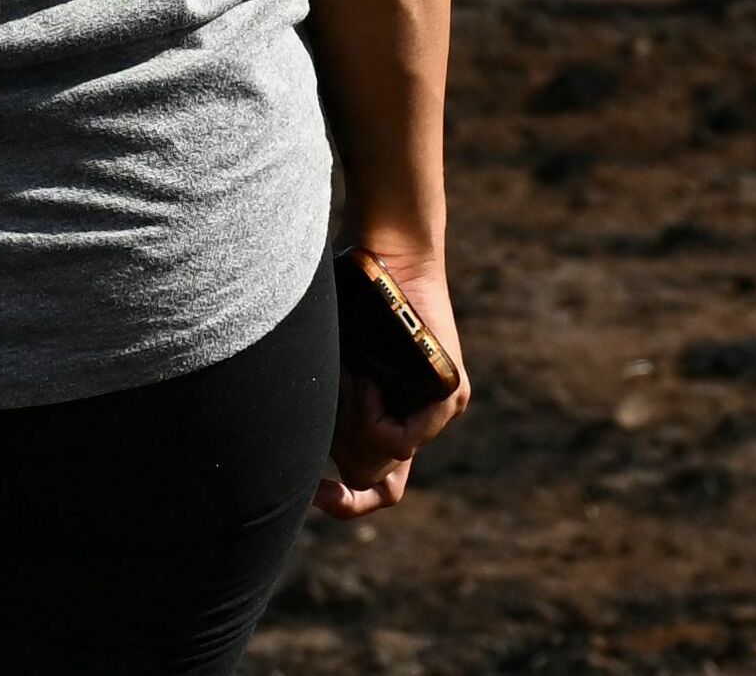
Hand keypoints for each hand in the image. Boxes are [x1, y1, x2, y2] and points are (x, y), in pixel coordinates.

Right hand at [319, 249, 468, 518]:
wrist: (385, 251)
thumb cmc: (345, 302)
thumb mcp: (328, 367)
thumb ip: (327, 412)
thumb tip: (305, 469)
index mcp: (390, 416)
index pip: (380, 490)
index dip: (346, 503)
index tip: (315, 492)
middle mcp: (421, 421)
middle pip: (371, 478)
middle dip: (340, 445)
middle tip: (336, 393)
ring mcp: (440, 411)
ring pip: (381, 461)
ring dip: (351, 422)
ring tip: (351, 373)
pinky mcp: (450, 394)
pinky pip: (399, 440)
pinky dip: (369, 413)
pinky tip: (366, 378)